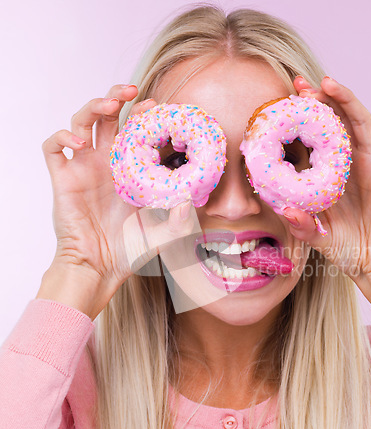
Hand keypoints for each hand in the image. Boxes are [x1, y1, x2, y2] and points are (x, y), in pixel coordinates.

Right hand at [41, 85, 193, 290]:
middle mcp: (106, 163)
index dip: (143, 115)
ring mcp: (83, 168)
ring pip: (81, 122)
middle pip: (106, 116)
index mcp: (129, 170)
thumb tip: (190, 199)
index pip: (134, 130)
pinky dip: (61, 137)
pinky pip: (53, 147)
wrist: (99, 267)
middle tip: (132, 90)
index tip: (158, 107)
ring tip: (110, 103)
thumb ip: (180, 220)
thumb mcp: (164, 235)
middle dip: (117, 96)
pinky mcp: (63, 178)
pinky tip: (78, 142)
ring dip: (92, 107)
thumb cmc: (130, 251)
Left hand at [284, 76, 370, 311]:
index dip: (300, 122)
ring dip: (347, 102)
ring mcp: (370, 169)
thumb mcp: (317, 238)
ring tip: (330, 82)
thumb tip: (285, 211)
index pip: (313, 140)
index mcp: (328, 176)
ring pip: (360, 127)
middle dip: (319, 102)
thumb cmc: (347, 248)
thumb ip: (302, 226)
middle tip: (300, 84)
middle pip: (334, 125)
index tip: (283, 104)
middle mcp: (348, 166)